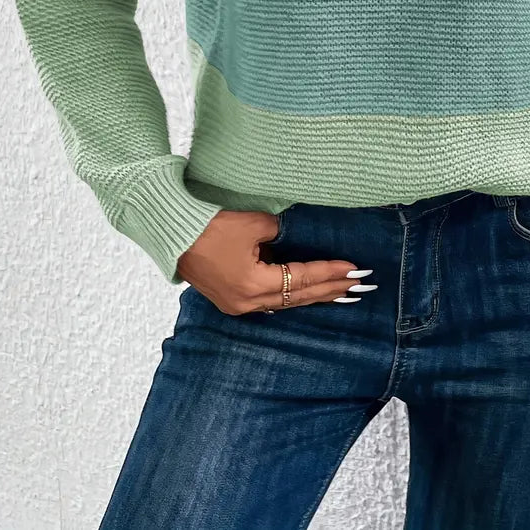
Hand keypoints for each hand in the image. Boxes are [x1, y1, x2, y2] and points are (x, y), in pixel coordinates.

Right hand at [176, 210, 369, 314]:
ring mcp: (238, 305)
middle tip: (358, 285)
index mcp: (254, 285)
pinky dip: (292, 295)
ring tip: (340, 292)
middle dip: (330, 289)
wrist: (171, 233)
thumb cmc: (208, 226)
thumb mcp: (253, 224)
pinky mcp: (230, 300)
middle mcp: (248, 303)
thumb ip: (281, 232)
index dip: (330, 273)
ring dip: (313, 295)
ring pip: (286, 302)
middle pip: (299, 297)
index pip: (303, 278)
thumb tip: (296, 235)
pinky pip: (270, 301)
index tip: (355, 269)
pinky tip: (306, 294)